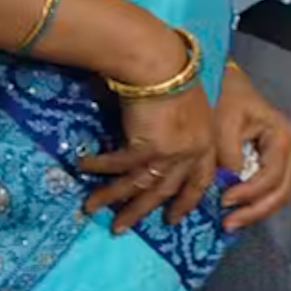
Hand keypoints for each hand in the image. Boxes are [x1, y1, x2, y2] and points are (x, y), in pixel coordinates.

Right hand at [80, 62, 218, 235]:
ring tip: (90, 208)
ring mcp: (171, 152)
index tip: (172, 219)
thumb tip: (164, 146)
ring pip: (139, 184)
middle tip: (121, 227)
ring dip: (112, 197)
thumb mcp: (192, 109)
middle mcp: (192, 153)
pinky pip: (119, 165)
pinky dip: (100, 167)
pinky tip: (83, 167)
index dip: (185, 202)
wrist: (161, 63)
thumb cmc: (175, 78)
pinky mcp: (148, 146)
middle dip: (140, 210)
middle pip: (164, 191)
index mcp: (207, 144)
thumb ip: (185, 132)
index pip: (199, 182)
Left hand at [212, 62, 290, 231]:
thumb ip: (228, 152)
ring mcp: (281, 155)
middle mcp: (287, 148)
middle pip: (282, 190)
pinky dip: (254, 201)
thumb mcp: (223, 121)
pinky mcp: (269, 160)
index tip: (224, 200)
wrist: (223, 80)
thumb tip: (230, 180)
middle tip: (229, 223)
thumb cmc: (224, 96)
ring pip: (278, 193)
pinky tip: (235, 209)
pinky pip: (269, 187)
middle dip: (256, 210)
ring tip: (230, 222)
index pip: (272, 175)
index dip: (249, 192)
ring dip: (256, 210)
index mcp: (281, 136)